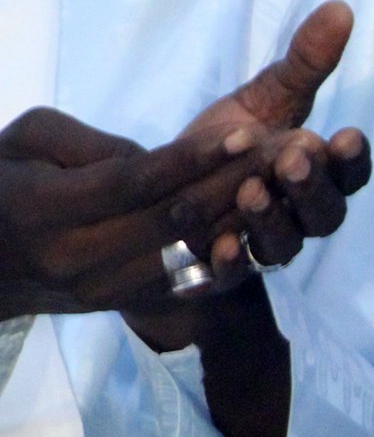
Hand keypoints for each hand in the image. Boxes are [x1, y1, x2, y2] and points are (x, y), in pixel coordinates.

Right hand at [0, 107, 272, 323]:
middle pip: (170, 221)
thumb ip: (90, 143)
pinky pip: (186, 279)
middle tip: (283, 149)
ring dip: (241, 217)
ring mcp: (101, 290)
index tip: (245, 132)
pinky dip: (227, 251)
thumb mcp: (27, 141)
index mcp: (45, 210)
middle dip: (232, 182)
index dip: (193, 159)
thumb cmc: (3, 181)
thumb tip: (156, 160)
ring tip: (281, 180)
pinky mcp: (122, 304)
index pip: (134, 184)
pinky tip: (262, 219)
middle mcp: (75, 258)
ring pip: (186, 254)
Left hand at [132, 2, 373, 341]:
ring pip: (284, 244)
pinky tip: (219, 244)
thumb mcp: (262, 100)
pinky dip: (231, 262)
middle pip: (326, 212)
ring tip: (251, 191)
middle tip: (294, 157)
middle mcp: (302, 216)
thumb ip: (303, 63)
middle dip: (312, 186)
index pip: (351, 171)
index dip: (351, 158)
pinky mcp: (223, 271)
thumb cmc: (227, 147)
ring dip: (273, 220)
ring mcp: (265, 247)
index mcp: (321, 174)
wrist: (165, 196)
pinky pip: (235, 275)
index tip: (344, 136)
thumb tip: (340, 8)